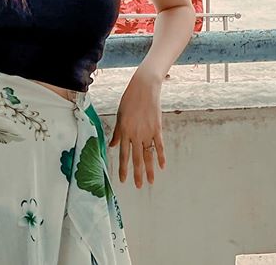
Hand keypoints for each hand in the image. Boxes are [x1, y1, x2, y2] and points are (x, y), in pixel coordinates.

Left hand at [108, 66, 165, 188]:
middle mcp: (135, 134)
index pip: (123, 154)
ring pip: (148, 154)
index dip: (123, 168)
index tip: (123, 180)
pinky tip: (162, 166)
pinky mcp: (157, 128)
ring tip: (151, 181)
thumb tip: (113, 146)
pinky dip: (160, 156)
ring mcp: (147, 132)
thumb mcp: (120, 116)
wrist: (144, 89)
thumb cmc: (129, 100)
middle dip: (137, 173)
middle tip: (139, 186)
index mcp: (124, 131)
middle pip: (136, 158)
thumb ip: (117, 132)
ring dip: (150, 169)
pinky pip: (159, 145)